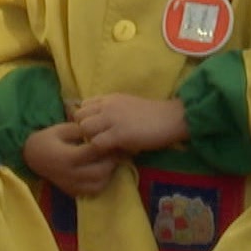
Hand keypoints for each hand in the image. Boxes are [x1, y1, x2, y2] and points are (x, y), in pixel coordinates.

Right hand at [23, 122, 116, 197]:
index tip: (113, 138)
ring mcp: (71, 185)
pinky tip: (101, 171)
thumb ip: (80, 130)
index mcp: (67, 157)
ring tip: (109, 160)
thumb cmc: (47, 139)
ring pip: (99, 184)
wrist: (32, 157)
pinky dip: (101, 182)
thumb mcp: (61, 129)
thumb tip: (99, 130)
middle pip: (100, 171)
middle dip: (111, 160)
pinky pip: (93, 191)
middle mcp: (70, 174)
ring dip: (108, 172)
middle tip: (115, 150)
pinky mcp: (72, 191)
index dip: (106, 145)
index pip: (94, 152)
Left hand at [73, 94, 187, 154]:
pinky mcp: (118, 134)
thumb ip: (112, 112)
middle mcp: (107, 105)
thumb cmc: (153, 115)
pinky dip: (101, 150)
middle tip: (97, 140)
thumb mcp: (128, 106)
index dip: (86, 118)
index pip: (83, 105)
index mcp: (110, 98)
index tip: (95, 129)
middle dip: (84, 129)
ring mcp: (112, 119)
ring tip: (103, 146)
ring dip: (91, 139)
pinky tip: (111, 152)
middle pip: (79, 116)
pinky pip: (96, 143)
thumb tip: (99, 125)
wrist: (172, 118)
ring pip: (84, 128)